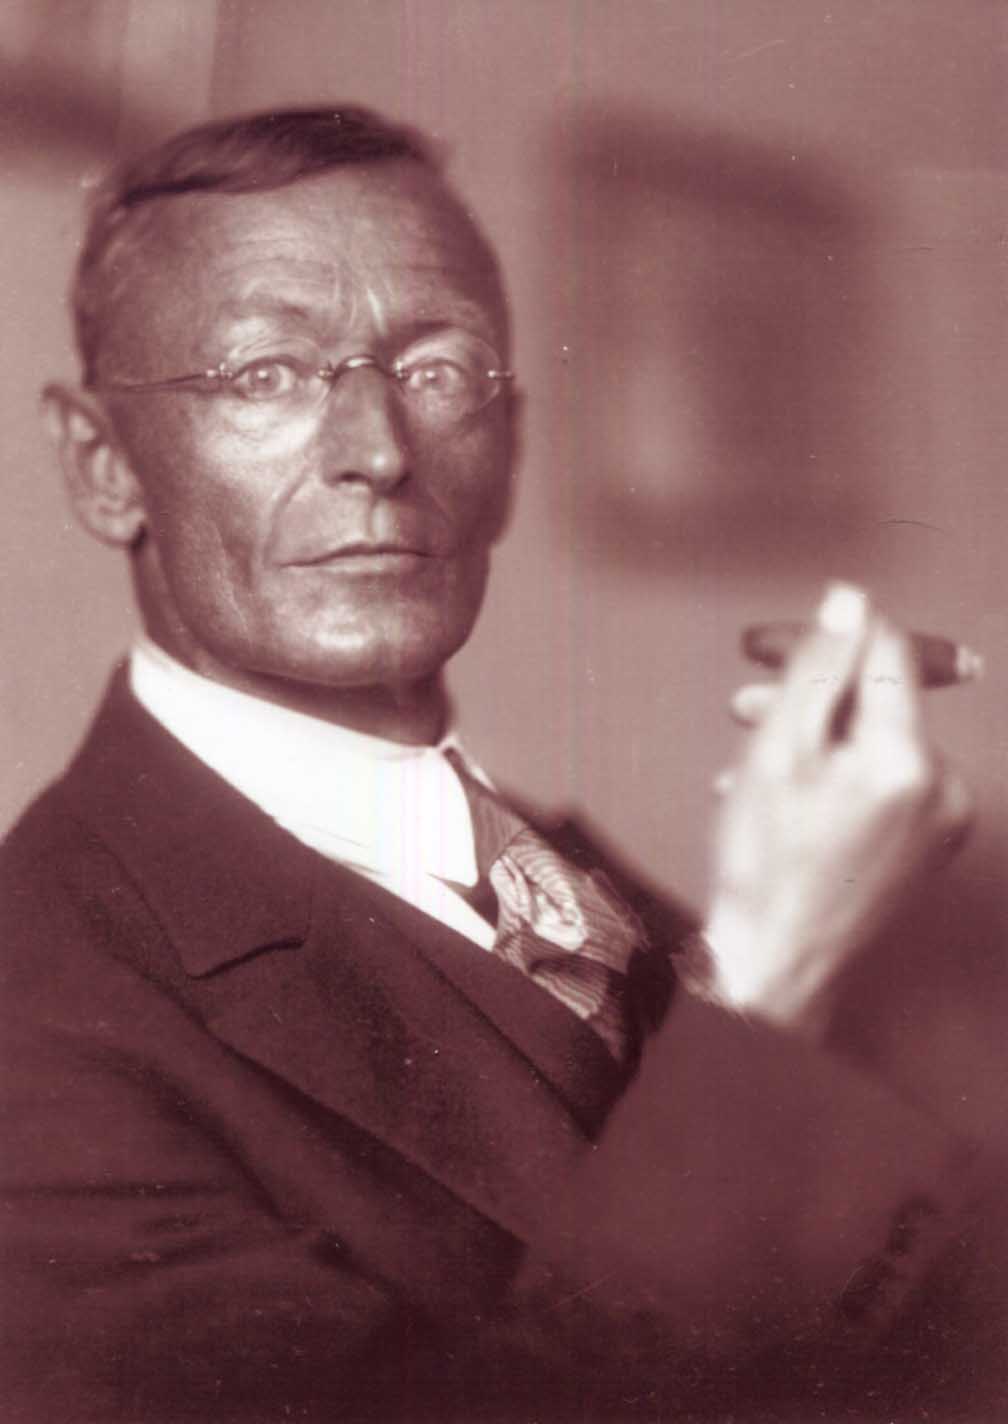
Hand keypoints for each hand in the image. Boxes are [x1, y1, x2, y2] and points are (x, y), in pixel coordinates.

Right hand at [704, 584, 971, 1034]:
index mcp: (908, 759)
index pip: (886, 651)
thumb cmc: (766, 870)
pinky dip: (837, 774)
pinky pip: (884, 782)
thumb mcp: (777, 753)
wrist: (777, 970)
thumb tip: (850, 602)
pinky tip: (786, 791)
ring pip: (876, 742)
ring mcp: (942, 822)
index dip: (826, 636)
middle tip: (746, 700)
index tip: (768, 647)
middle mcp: (944, 788)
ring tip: (753, 752)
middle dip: (812, 692)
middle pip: (880, 699)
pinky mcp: (929, 846)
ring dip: (817, 735)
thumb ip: (818, 670)